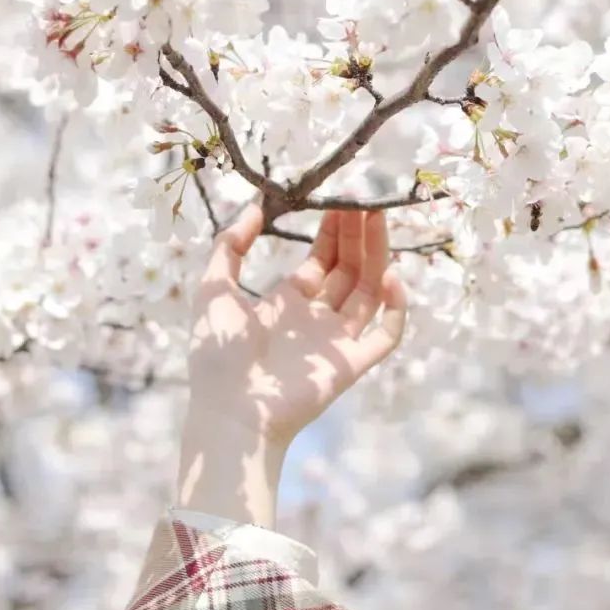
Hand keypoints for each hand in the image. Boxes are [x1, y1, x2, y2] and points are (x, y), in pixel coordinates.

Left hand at [175, 202, 407, 524]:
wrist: (228, 412)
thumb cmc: (216, 357)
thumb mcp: (214, 290)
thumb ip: (230, 247)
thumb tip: (255, 206)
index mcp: (288, 303)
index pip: (323, 259)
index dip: (334, 230)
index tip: (341, 198)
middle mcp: (317, 318)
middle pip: (349, 268)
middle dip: (358, 234)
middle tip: (365, 198)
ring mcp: (338, 341)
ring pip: (369, 291)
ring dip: (377, 254)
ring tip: (378, 218)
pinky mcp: (353, 364)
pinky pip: (386, 334)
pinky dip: (395, 307)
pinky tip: (390, 277)